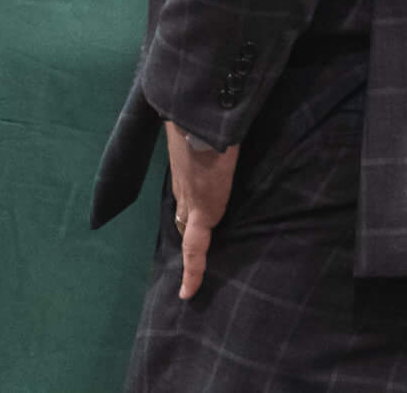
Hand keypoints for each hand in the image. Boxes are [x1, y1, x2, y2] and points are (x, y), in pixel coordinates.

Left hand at [163, 122, 239, 300]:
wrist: (201, 114)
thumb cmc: (210, 114)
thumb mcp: (209, 124)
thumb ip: (213, 130)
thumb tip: (224, 118)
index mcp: (186, 164)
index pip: (184, 190)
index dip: (185, 206)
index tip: (185, 217)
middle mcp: (184, 183)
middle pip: (183, 211)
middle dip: (187, 225)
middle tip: (190, 245)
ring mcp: (189, 197)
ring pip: (186, 225)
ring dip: (190, 243)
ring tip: (189, 276)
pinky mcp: (202, 210)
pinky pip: (195, 246)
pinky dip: (192, 269)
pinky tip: (187, 292)